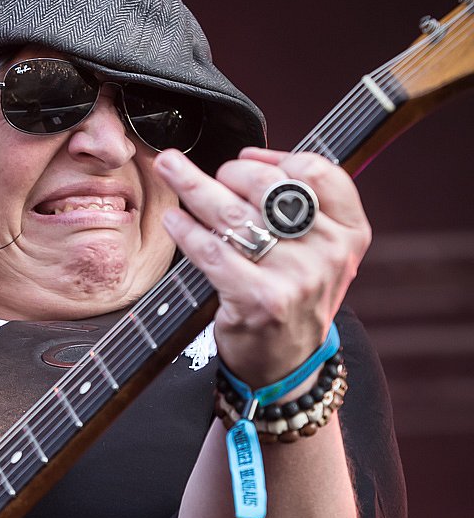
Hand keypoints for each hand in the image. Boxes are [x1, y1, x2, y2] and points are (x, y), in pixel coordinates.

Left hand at [154, 147, 370, 386]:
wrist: (286, 362)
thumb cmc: (292, 293)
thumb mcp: (318, 249)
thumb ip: (297, 204)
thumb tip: (253, 156)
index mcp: (349, 232)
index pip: (318, 173)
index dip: (276, 158)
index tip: (246, 156)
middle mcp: (328, 252)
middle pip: (269, 187)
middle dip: (229, 171)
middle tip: (206, 174)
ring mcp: (295, 277)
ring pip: (234, 214)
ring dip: (192, 185)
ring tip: (168, 168)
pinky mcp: (259, 299)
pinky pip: (213, 252)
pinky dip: (187, 231)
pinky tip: (174, 220)